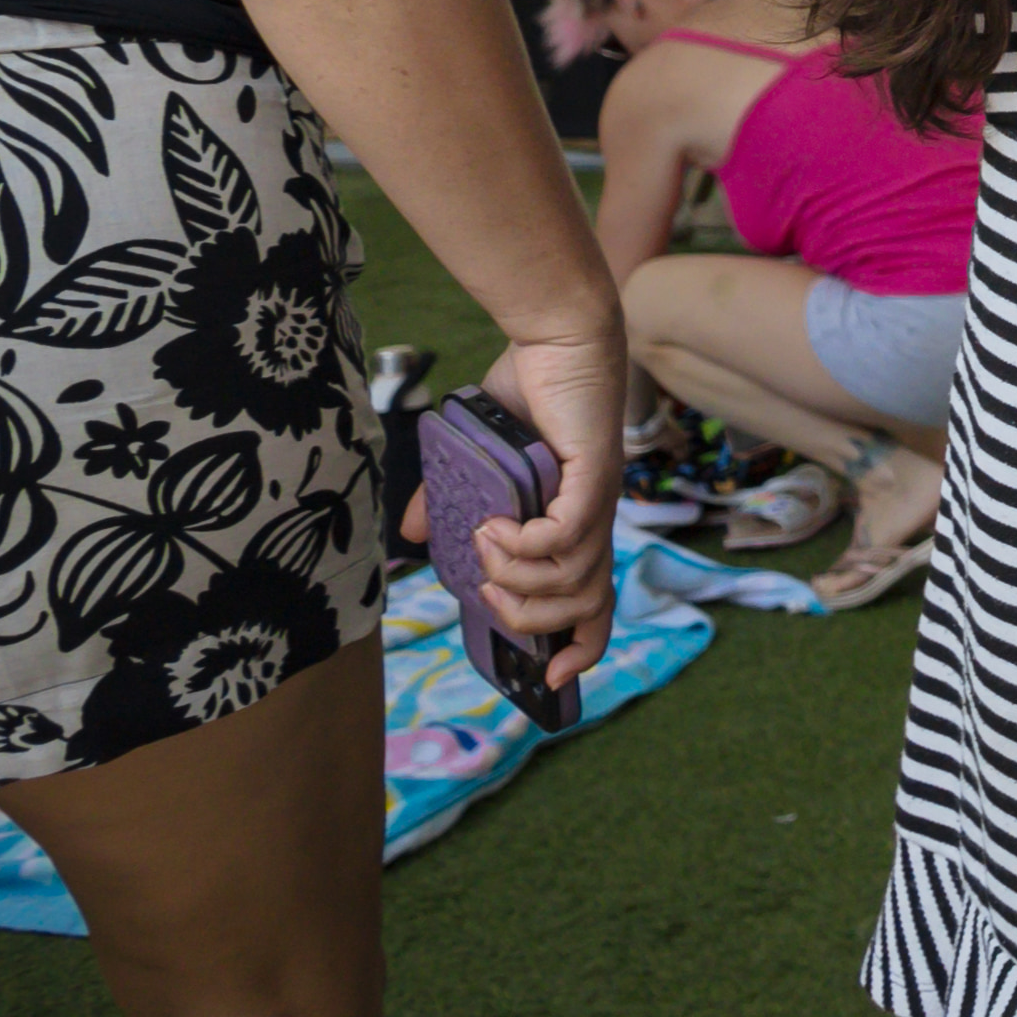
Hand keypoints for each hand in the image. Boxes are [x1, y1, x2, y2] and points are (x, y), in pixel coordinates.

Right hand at [466, 310, 633, 689]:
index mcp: (578, 527)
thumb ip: (447, 500)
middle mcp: (597, 521)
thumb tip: (416, 538)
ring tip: (486, 543)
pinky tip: (498, 524)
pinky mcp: (595, 474)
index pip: (596, 608)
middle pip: (584, 607)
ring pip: (573, 577)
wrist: (557, 335)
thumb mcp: (476, 458)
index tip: (551, 681)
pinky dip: (528, 542)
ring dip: (519, 573)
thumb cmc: (526, 394)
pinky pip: (566, 534)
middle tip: (487, 587)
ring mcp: (600, 500)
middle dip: (530, 617)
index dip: (581, 650)